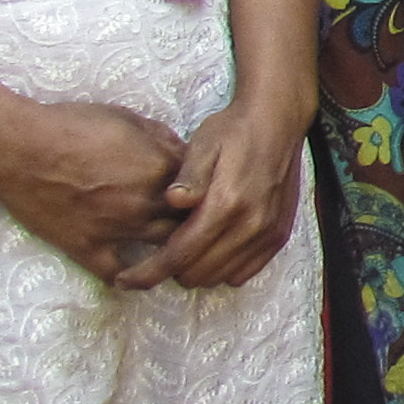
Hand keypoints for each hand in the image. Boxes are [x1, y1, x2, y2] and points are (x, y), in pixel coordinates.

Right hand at [0, 100, 189, 277]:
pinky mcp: (87, 247)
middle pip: (191, 222)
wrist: (18, 147)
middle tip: (197, 227)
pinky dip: (128, 280)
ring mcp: (118, 229)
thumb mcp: (124, 117)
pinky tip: (133, 279)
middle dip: (197, 224)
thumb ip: (159, 136)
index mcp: (160, 169)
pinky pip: (116, 274)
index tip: (202, 194)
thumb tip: (180, 149)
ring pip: (164, 252)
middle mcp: (146, 203)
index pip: (203, 187)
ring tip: (177, 255)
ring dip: (174, 253)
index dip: (205, 190)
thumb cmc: (70, 124)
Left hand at [122, 97, 308, 289]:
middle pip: (199, 273)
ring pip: (221, 277)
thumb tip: (173, 200)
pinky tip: (211, 250)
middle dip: (171, 270)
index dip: (149, 272)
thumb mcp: (203, 144)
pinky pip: (245, 273)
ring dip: (197, 270)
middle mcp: (250, 224)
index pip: (180, 254)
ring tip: (184, 250)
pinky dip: (223, 269)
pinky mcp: (278, 236)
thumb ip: (189, 176)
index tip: (125, 280)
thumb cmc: (233, 131)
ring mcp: (267, 233)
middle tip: (158, 253)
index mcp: (226, 203)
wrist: (278, 122)